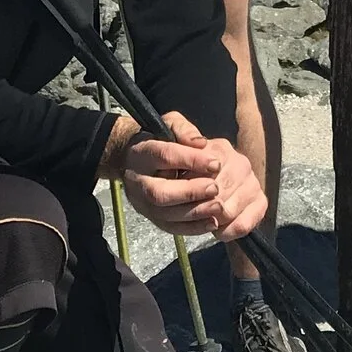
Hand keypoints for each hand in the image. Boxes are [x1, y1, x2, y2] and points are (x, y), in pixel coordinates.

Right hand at [119, 111, 265, 240]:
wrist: (132, 161)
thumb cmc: (157, 138)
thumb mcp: (169, 124)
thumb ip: (184, 130)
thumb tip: (201, 143)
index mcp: (142, 154)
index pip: (165, 157)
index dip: (191, 160)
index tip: (216, 162)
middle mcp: (138, 182)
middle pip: (160, 193)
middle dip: (190, 192)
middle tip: (215, 188)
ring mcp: (143, 203)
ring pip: (166, 214)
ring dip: (195, 212)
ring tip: (219, 206)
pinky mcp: (152, 218)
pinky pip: (171, 228)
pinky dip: (193, 228)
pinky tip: (212, 222)